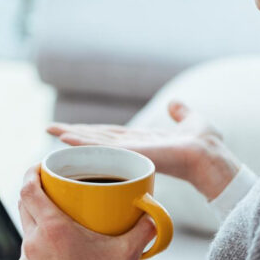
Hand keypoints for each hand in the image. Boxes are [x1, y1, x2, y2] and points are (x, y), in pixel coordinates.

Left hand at [16, 166, 149, 259]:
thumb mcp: (127, 253)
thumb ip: (144, 228)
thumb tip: (155, 213)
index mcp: (53, 229)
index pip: (28, 189)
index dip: (30, 172)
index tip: (38, 166)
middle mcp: (33, 243)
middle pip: (24, 207)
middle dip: (34, 194)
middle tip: (50, 189)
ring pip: (27, 234)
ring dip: (38, 225)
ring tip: (57, 225)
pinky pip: (29, 259)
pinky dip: (39, 252)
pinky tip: (56, 257)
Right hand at [47, 100, 240, 200]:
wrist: (211, 156)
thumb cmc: (206, 145)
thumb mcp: (191, 121)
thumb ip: (180, 113)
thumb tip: (174, 104)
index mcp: (143, 140)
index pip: (111, 134)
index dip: (91, 131)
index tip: (72, 128)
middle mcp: (133, 147)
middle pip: (97, 139)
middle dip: (73, 134)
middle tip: (49, 129)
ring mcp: (131, 151)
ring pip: (95, 143)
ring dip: (72, 137)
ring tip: (51, 131)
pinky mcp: (131, 153)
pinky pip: (102, 147)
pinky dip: (83, 143)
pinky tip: (66, 138)